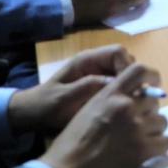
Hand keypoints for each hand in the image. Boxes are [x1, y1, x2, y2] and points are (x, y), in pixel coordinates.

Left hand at [8, 45, 134, 133]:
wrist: (32, 115)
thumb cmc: (46, 106)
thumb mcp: (65, 98)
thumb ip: (88, 87)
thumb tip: (114, 82)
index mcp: (87, 60)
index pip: (118, 52)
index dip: (128, 67)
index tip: (130, 88)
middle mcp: (96, 63)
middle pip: (126, 61)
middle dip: (133, 77)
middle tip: (134, 98)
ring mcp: (99, 74)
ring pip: (126, 73)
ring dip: (131, 86)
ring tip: (129, 103)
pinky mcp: (100, 86)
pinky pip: (120, 84)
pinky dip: (125, 93)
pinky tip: (123, 107)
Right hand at [38, 63, 167, 167]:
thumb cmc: (72, 142)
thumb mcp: (88, 109)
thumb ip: (111, 99)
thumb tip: (133, 98)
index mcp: (110, 95)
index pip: (139, 71)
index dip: (152, 75)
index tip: (155, 83)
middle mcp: (126, 106)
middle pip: (153, 102)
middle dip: (148, 113)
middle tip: (137, 125)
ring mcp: (137, 128)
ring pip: (162, 122)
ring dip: (153, 130)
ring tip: (138, 140)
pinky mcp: (144, 149)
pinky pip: (166, 141)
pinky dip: (159, 147)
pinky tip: (146, 151)